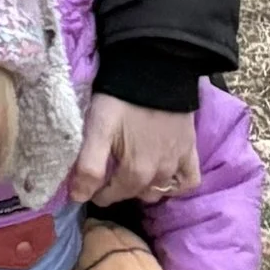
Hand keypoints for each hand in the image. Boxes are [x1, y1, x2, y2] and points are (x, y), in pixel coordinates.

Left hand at [68, 93, 199, 206]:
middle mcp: (160, 173)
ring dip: (145, 187)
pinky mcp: (191, 150)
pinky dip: (177, 184)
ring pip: (160, 189)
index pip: (112, 196)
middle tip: (109, 173)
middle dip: (120, 189)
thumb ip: (88, 166)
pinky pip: (189, 181)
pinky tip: (165, 175)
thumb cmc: (121, 101)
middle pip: (135, 194)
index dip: (98, 192)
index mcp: (135, 173)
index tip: (90, 184)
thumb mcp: (97, 130)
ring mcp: (178, 163)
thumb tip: (78, 198)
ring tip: (132, 171)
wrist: (156, 72)